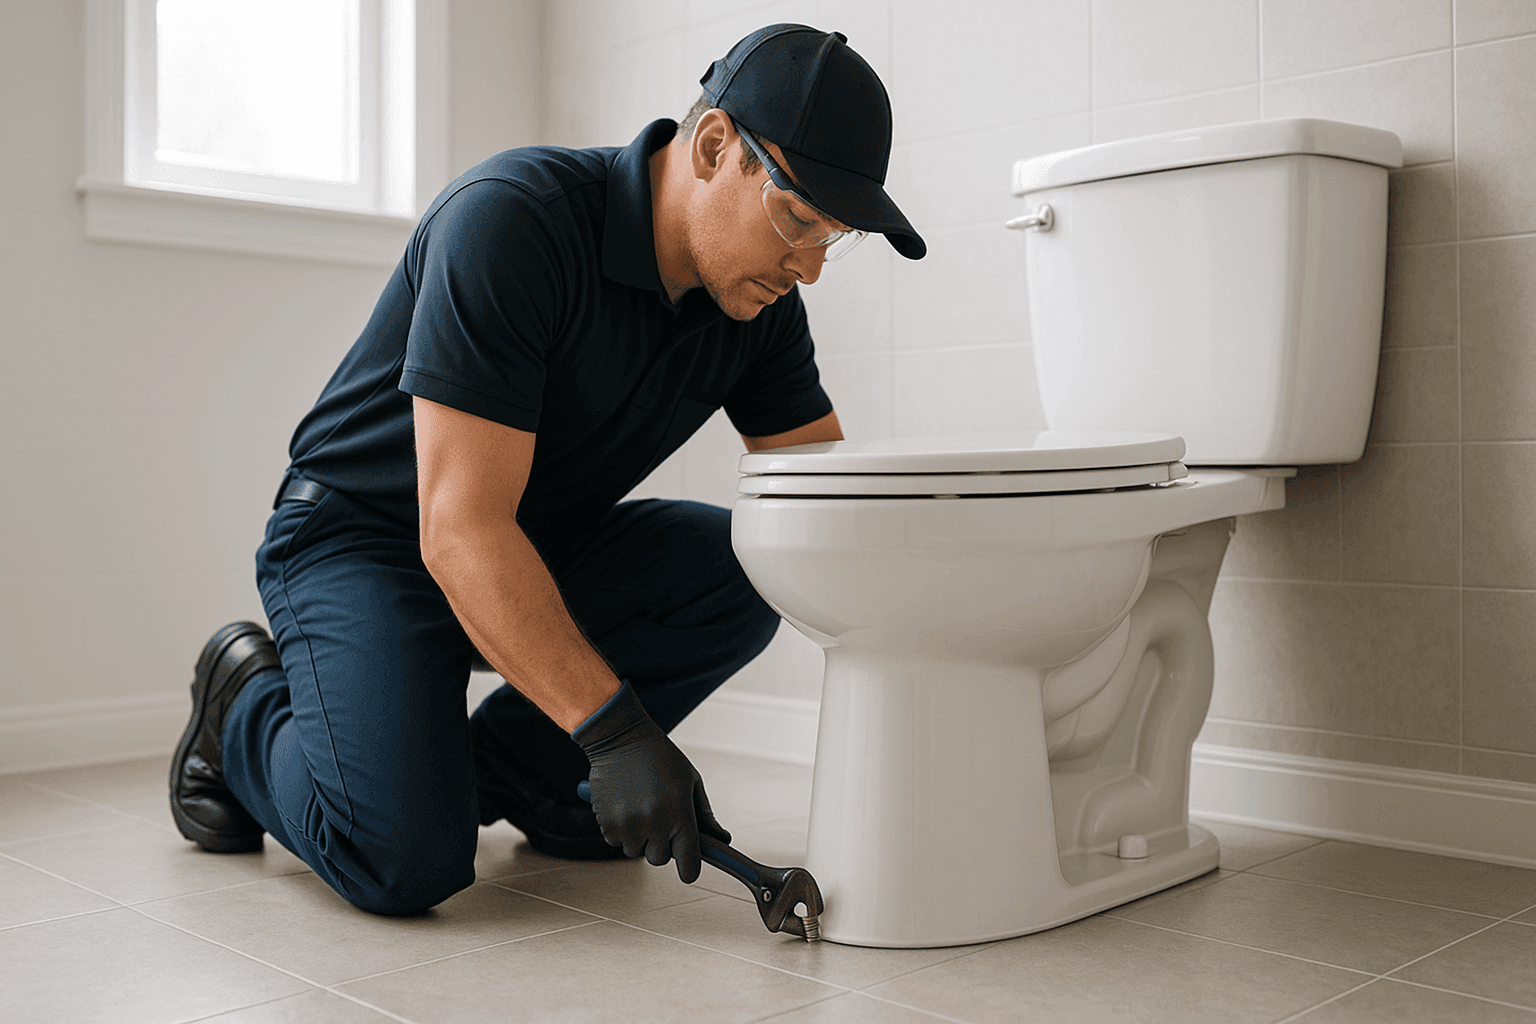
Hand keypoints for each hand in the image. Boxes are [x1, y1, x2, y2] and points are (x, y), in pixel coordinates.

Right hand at [572, 682, 729, 881]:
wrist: (620, 739)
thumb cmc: (660, 758)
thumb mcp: (691, 781)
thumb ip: (705, 815)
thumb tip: (723, 840)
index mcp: (679, 811)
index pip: (689, 860)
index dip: (690, 868)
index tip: (690, 870)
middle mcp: (654, 823)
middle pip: (660, 859)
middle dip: (663, 844)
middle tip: (661, 818)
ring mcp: (629, 825)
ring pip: (636, 851)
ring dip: (640, 837)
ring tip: (641, 806)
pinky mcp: (607, 824)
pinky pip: (617, 841)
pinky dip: (622, 830)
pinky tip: (625, 805)